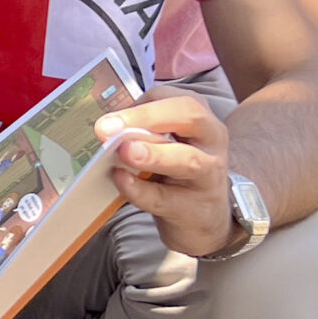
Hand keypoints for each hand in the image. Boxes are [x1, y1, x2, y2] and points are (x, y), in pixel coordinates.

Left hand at [97, 89, 235, 257]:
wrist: (205, 219)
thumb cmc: (178, 174)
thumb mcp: (168, 145)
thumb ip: (143, 132)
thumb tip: (106, 125)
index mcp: (202, 120)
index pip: (177, 98)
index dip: (143, 103)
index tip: (113, 115)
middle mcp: (211, 143)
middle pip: (190, 117)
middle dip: (148, 117)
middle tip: (109, 126)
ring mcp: (207, 177)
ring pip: (186, 160)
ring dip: (153, 154)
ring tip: (125, 151)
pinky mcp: (192, 209)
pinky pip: (163, 198)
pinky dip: (138, 189)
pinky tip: (120, 180)